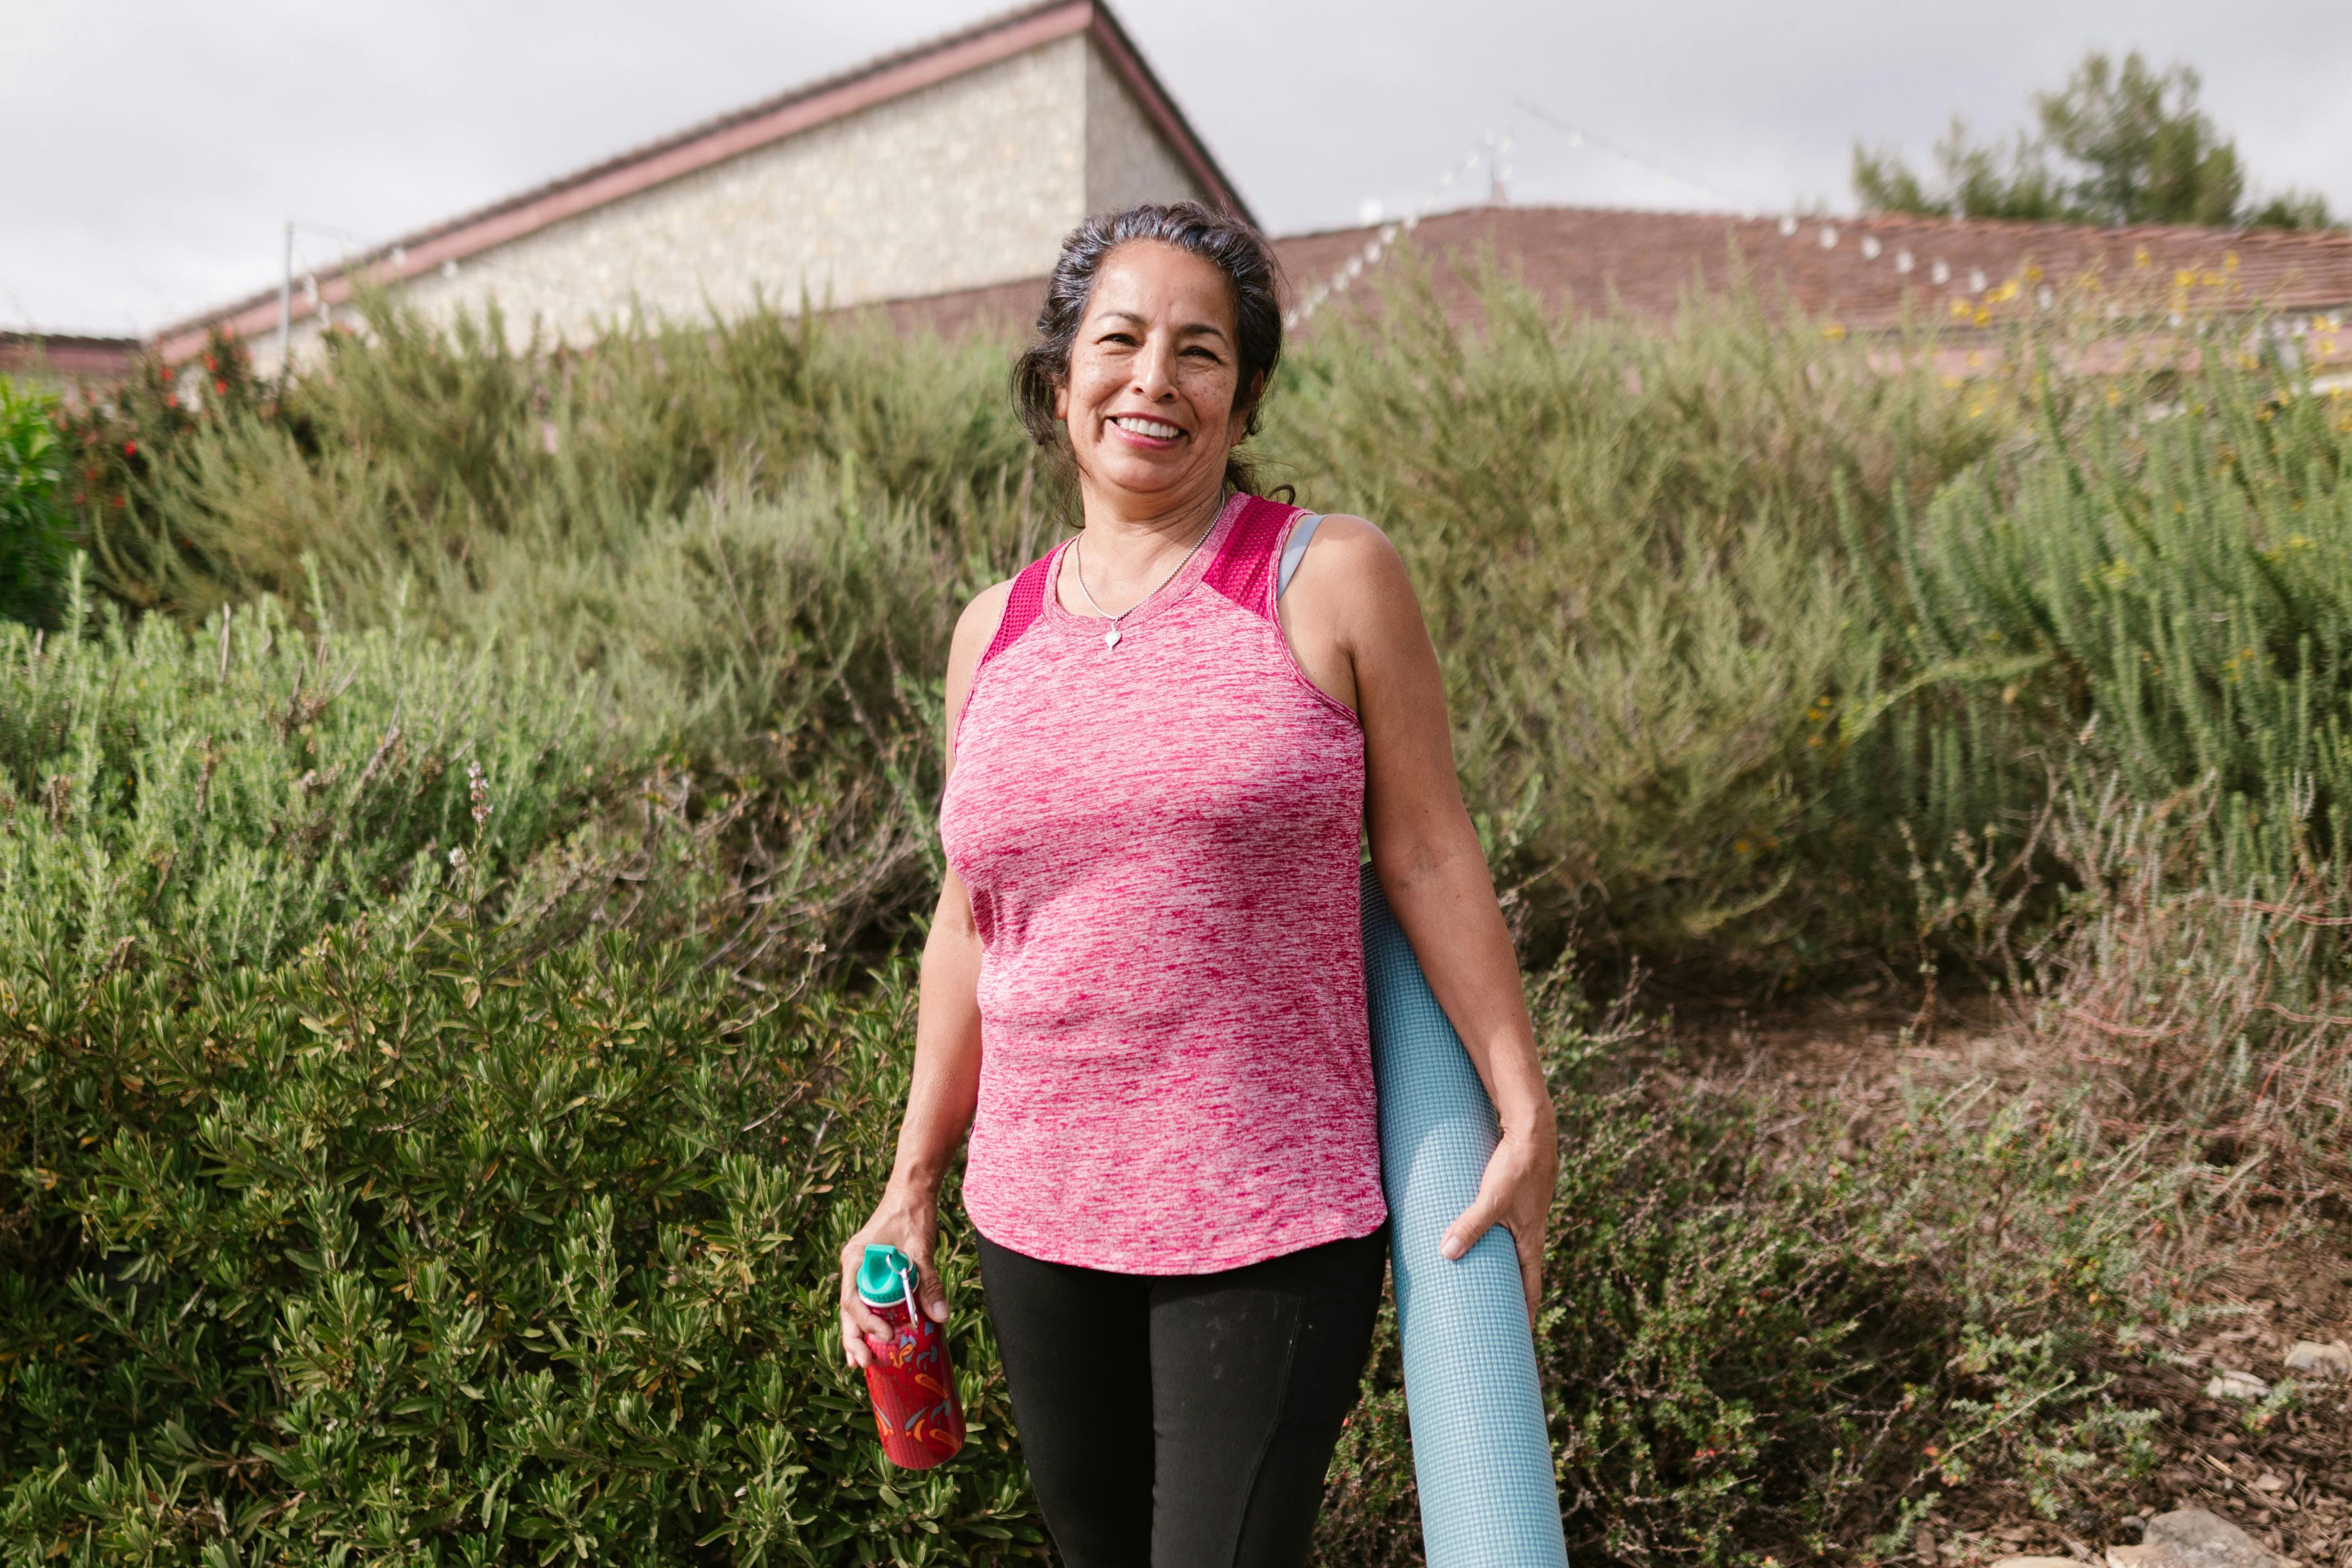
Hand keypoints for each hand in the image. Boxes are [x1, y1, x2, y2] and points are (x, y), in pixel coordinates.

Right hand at [838, 1188, 950, 1368]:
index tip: (886, 1335)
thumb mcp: (920, 1249)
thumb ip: (928, 1282)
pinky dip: (871, 1320)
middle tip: (864, 1365)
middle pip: (848, 1310)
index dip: (866, 1323)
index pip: (853, 1300)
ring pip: (855, 1308)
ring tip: (862, 1363)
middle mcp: (853, 1268)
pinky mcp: (873, 1272)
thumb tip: (940, 1317)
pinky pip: (868, 1300)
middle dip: (854, 1339)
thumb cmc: (911, 1214)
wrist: (912, 1190)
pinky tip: (877, 1339)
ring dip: (858, 1334)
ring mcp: (861, 1270)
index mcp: (855, 1260)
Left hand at [1439, 1117, 1559, 1322]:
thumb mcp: (1492, 1199)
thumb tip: (1447, 1253)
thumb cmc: (1517, 1166)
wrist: (1533, 1131)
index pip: (1531, 1289)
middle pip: (1520, 1274)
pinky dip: (1493, 1241)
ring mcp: (1524, 1217)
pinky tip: (1475, 1238)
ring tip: (1478, 1282)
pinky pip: (1504, 1230)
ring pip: (1511, 1251)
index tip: (1517, 1338)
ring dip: (1498, 1268)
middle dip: (1507, 1297)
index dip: (1524, 1315)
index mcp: (1531, 1242)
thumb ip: (1470, 1225)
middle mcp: (1531, 1234)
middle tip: (1491, 1318)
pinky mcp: (1516, 1199)